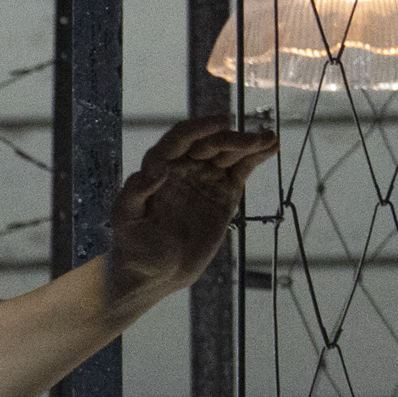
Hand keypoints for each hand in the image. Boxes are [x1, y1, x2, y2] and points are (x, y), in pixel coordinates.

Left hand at [100, 116, 281, 306]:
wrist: (156, 272)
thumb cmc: (133, 245)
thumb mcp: (125, 220)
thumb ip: (135, 193)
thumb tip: (157, 168)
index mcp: (158, 165)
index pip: (180, 138)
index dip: (200, 128)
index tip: (222, 123)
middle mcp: (184, 165)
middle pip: (209, 143)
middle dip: (230, 139)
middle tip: (252, 141)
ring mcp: (206, 177)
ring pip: (229, 152)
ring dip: (249, 143)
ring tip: (269, 138)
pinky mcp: (224, 192)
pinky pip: (241, 168)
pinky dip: (257, 157)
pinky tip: (272, 145)